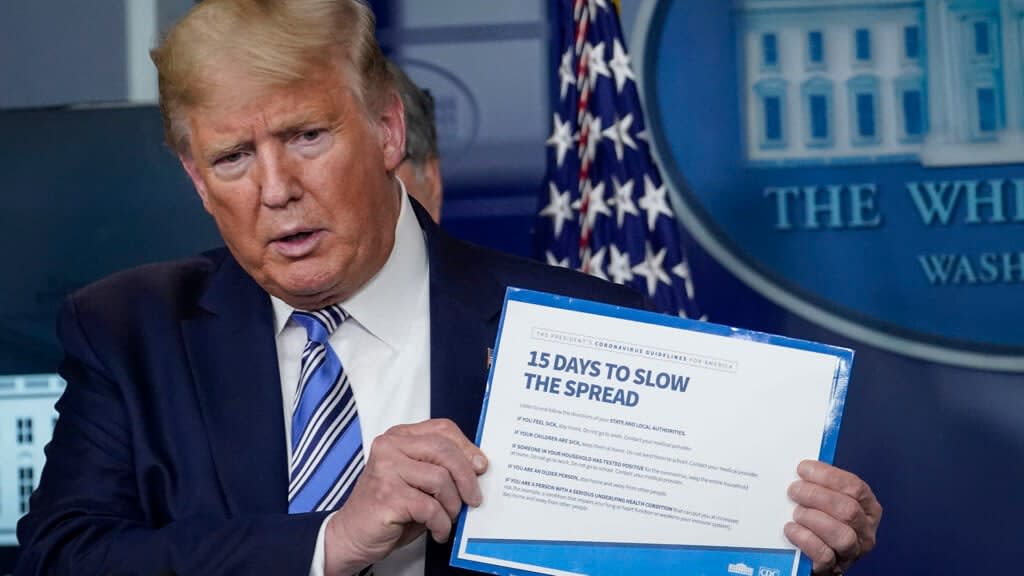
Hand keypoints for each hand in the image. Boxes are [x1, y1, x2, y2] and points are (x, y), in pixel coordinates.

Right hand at [323, 419, 487, 574]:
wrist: (351, 534)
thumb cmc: (389, 507)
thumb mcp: (416, 478)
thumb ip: (439, 466)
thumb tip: (478, 468)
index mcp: (399, 437)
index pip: (442, 429)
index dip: (467, 447)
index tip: (480, 467)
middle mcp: (390, 448)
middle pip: (444, 451)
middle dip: (467, 477)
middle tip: (474, 498)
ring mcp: (386, 470)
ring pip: (440, 479)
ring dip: (453, 505)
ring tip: (449, 518)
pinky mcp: (387, 496)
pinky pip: (430, 507)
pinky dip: (441, 523)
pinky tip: (438, 531)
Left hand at [785, 460, 881, 574]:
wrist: (812, 556)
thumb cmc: (819, 522)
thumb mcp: (827, 500)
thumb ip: (821, 484)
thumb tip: (803, 467)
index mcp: (868, 508)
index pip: (855, 487)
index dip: (828, 475)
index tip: (804, 469)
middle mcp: (865, 531)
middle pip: (848, 510)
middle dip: (816, 495)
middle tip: (794, 490)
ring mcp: (852, 551)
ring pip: (842, 534)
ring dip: (813, 518)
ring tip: (797, 513)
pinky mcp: (834, 567)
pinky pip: (824, 554)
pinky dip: (805, 539)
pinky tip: (792, 529)